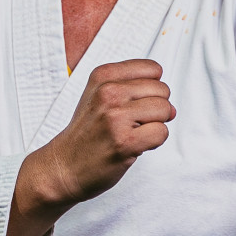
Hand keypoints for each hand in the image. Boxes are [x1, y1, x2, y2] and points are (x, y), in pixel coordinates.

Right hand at [23, 60, 173, 207]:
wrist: (64, 166)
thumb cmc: (86, 133)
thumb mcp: (99, 96)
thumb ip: (134, 91)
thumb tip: (171, 107)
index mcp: (103, 76)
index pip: (153, 69)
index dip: (151, 89)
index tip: (134, 103)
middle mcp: (108, 92)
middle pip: (162, 90)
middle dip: (155, 108)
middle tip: (132, 123)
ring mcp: (116, 117)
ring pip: (165, 110)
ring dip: (155, 125)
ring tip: (132, 133)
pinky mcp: (125, 141)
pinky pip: (161, 133)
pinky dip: (154, 142)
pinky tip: (134, 145)